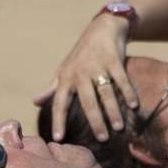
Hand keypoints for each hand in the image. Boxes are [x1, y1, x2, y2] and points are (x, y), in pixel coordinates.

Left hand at [34, 11, 136, 140]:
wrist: (103, 27)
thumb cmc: (81, 54)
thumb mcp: (64, 70)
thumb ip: (52, 88)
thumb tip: (34, 102)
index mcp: (66, 78)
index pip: (59, 103)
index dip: (58, 120)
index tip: (58, 138)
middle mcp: (80, 73)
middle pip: (87, 101)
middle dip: (95, 121)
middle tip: (102, 139)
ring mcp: (97, 66)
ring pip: (106, 93)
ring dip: (113, 111)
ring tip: (119, 128)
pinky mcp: (113, 59)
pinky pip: (121, 79)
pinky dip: (128, 92)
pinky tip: (133, 106)